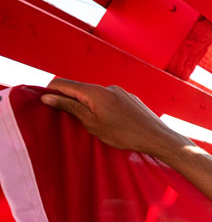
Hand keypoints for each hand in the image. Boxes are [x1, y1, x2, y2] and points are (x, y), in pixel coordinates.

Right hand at [40, 79, 185, 158]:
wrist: (157, 137)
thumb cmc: (125, 134)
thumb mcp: (92, 123)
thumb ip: (70, 107)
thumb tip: (48, 97)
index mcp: (94, 92)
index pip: (63, 84)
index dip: (51, 91)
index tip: (44, 102)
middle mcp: (107, 87)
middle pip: (80, 89)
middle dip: (70, 100)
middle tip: (68, 118)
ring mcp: (121, 92)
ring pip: (96, 96)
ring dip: (89, 106)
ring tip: (94, 125)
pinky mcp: (130, 98)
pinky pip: (110, 100)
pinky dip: (103, 108)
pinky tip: (111, 123)